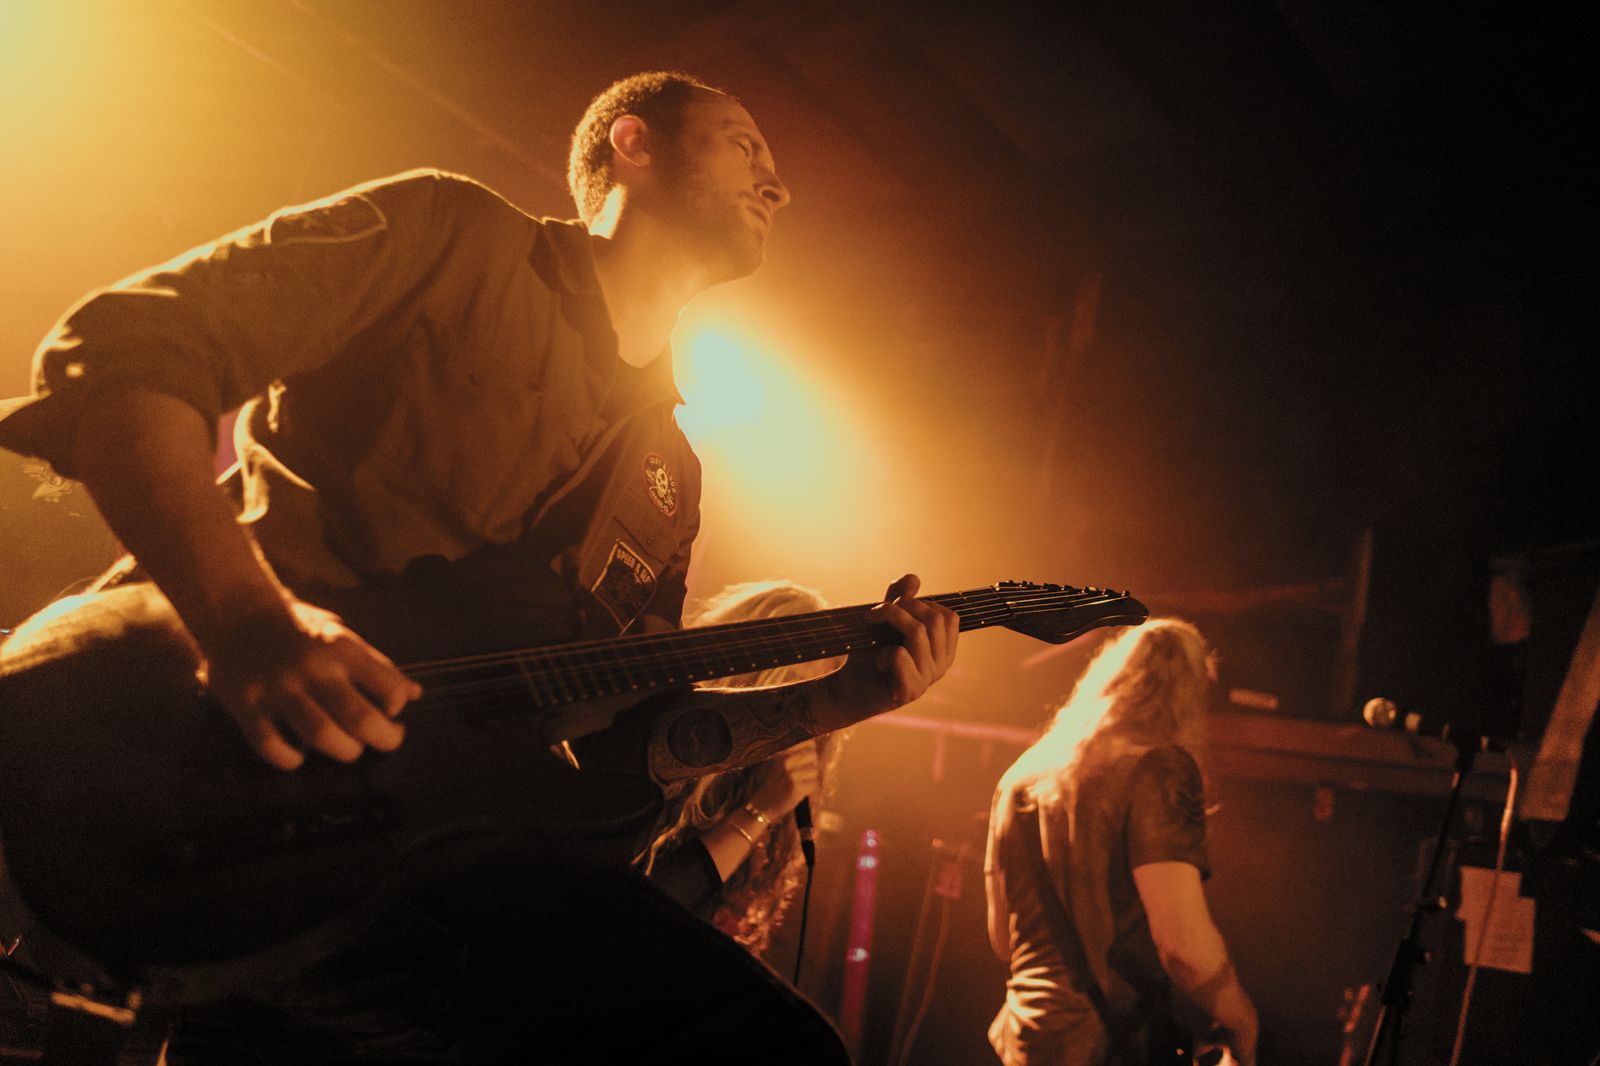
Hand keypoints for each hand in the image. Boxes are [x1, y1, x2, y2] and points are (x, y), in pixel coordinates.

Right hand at [203, 599, 419, 770]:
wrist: (234, 610)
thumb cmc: (297, 626)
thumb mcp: (341, 634)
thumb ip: (376, 666)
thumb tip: (416, 694)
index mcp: (342, 648)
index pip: (389, 687)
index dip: (398, 707)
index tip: (393, 712)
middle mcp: (314, 669)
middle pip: (360, 718)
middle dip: (384, 739)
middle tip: (386, 740)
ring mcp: (278, 688)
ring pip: (322, 735)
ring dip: (344, 751)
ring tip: (349, 748)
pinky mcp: (246, 704)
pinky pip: (270, 745)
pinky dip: (289, 759)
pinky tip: (298, 757)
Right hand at [748, 743, 819, 818]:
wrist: (762, 805)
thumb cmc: (773, 783)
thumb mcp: (778, 762)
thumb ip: (793, 752)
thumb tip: (812, 743)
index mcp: (782, 752)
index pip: (807, 742)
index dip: (809, 750)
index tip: (804, 758)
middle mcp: (786, 760)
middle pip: (813, 755)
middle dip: (810, 765)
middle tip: (800, 774)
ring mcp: (791, 774)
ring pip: (815, 771)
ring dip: (809, 779)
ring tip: (797, 784)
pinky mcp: (796, 787)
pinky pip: (814, 785)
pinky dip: (809, 790)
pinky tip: (797, 791)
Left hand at [824, 573, 958, 723]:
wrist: (849, 687)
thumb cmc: (870, 652)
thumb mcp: (884, 619)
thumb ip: (899, 597)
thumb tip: (914, 579)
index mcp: (944, 648)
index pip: (948, 616)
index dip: (920, 603)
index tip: (893, 606)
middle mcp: (942, 664)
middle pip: (933, 619)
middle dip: (901, 607)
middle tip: (875, 614)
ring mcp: (928, 679)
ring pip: (917, 632)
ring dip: (889, 622)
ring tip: (872, 632)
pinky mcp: (910, 691)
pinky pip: (900, 655)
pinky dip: (882, 652)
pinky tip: (877, 661)